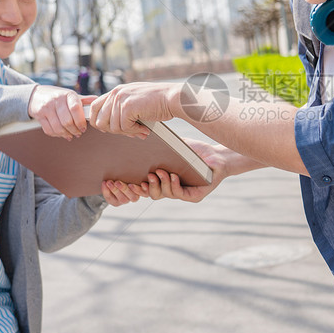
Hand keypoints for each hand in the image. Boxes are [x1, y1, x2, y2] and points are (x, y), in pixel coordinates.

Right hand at [28, 85, 94, 138]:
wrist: (36, 94)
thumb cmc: (58, 96)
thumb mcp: (71, 95)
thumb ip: (84, 100)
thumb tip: (98, 101)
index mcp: (68, 94)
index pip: (75, 108)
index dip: (81, 121)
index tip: (84, 128)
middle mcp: (56, 100)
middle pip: (67, 121)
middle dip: (74, 130)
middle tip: (79, 133)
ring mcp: (46, 108)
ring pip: (58, 127)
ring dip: (66, 134)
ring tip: (71, 135)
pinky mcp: (39, 115)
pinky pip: (49, 130)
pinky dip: (57, 135)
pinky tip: (62, 134)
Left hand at [89, 82, 177, 137]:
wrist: (173, 98)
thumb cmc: (159, 102)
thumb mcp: (136, 102)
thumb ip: (123, 110)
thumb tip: (112, 128)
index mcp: (117, 91)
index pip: (95, 106)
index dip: (98, 121)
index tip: (107, 129)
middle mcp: (116, 93)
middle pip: (100, 120)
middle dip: (113, 131)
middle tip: (129, 132)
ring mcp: (121, 99)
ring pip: (113, 127)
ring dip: (127, 132)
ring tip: (140, 130)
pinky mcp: (128, 107)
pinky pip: (124, 128)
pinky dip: (134, 131)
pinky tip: (144, 128)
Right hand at [102, 139, 234, 203]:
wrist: (218, 155)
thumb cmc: (194, 151)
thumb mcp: (170, 147)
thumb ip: (154, 146)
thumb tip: (132, 136)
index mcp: (159, 180)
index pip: (139, 188)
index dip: (127, 188)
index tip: (115, 181)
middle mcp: (168, 189)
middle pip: (148, 193)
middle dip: (139, 188)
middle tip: (134, 179)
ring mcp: (181, 193)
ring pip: (162, 194)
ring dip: (159, 184)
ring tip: (158, 172)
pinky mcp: (194, 196)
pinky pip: (180, 194)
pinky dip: (174, 185)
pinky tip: (173, 176)